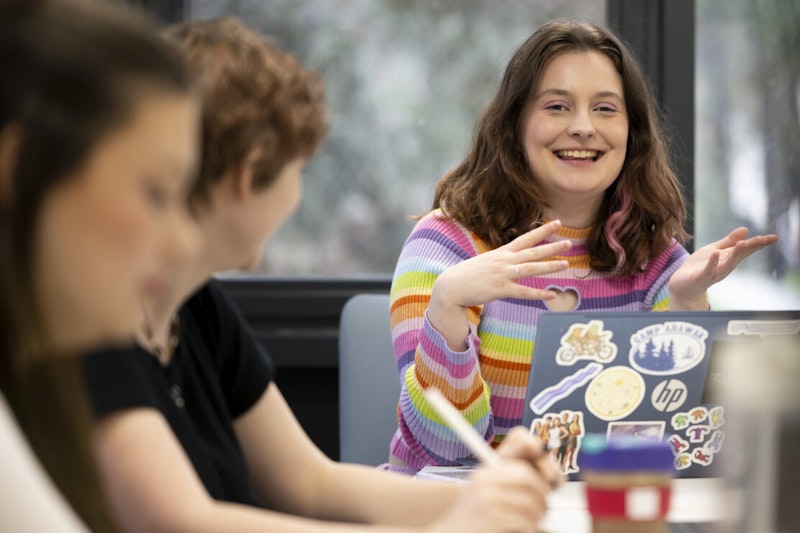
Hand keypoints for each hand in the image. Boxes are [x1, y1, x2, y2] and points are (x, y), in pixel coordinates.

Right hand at [427, 428, 554, 532]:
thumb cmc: (473, 515)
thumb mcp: (487, 489)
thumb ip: (512, 478)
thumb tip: (551, 478)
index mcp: (487, 469)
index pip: (522, 452)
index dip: (543, 463)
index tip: (552, 479)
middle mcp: (486, 479)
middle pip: (530, 479)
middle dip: (542, 495)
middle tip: (542, 507)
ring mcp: (488, 498)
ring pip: (532, 503)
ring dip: (536, 517)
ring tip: (527, 522)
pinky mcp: (493, 518)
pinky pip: (526, 521)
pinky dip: (527, 528)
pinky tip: (516, 529)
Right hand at [428, 220, 570, 348]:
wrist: (451, 286)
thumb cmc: (468, 275)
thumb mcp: (485, 262)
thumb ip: (500, 261)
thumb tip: (512, 261)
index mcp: (501, 253)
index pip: (525, 238)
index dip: (542, 230)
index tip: (557, 223)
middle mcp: (504, 261)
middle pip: (532, 251)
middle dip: (552, 247)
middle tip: (569, 242)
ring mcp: (503, 274)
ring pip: (531, 268)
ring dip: (550, 266)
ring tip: (566, 264)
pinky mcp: (500, 289)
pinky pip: (523, 291)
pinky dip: (539, 293)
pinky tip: (551, 294)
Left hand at [669, 227, 777, 309]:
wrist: (681, 285)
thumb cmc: (699, 267)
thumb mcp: (714, 250)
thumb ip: (729, 242)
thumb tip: (745, 229)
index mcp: (729, 258)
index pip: (747, 249)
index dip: (760, 243)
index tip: (774, 237)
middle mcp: (725, 266)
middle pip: (741, 255)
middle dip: (752, 247)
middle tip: (765, 239)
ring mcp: (713, 273)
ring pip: (727, 264)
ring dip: (736, 254)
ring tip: (744, 243)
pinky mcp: (700, 277)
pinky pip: (708, 270)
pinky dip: (712, 262)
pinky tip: (715, 253)